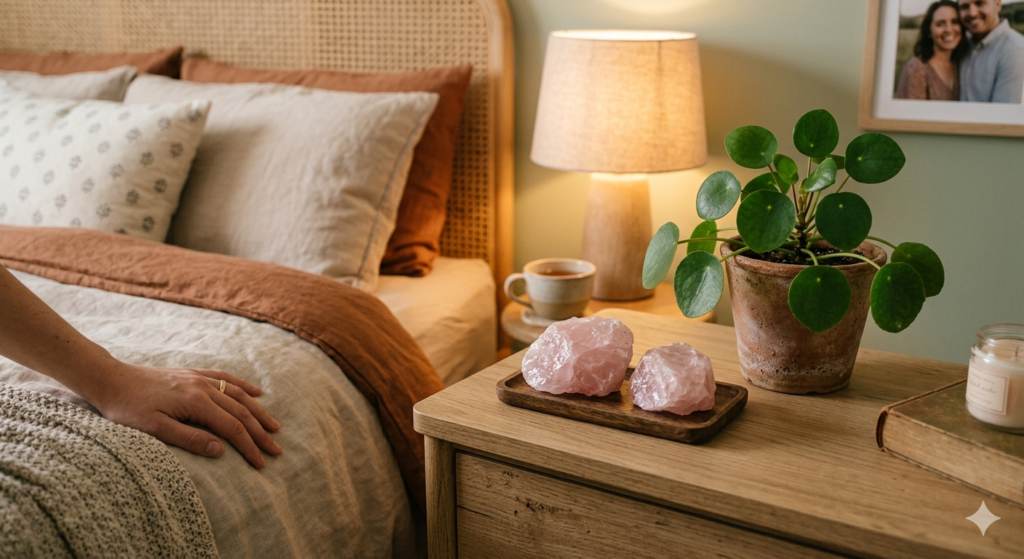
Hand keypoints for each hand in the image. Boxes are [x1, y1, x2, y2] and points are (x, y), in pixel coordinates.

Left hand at [93, 363, 281, 467]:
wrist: (110, 379)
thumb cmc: (128, 408)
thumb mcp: (154, 429)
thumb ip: (189, 439)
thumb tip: (220, 449)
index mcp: (196, 403)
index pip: (232, 428)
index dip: (248, 446)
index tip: (261, 463)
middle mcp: (203, 387)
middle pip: (241, 412)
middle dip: (260, 432)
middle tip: (276, 450)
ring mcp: (199, 378)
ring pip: (238, 395)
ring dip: (258, 411)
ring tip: (274, 426)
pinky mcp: (193, 374)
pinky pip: (226, 378)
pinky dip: (244, 386)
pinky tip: (256, 392)